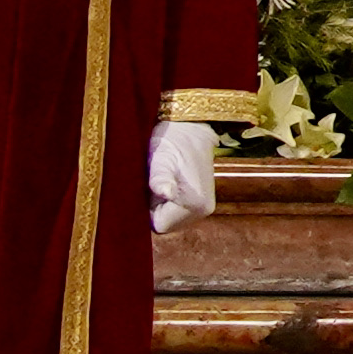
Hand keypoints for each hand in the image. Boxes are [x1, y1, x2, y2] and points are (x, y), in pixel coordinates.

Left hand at [144, 120, 219, 236]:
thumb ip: (160, 178)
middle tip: (154, 183)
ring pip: (171, 219)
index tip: (148, 188)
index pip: (160, 226)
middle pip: (167, 224)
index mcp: (196, 204)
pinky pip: (176, 212)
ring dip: (160, 206)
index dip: (147, 211)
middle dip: (154, 209)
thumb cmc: (171, 141)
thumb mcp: (160, 159)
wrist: (189, 127)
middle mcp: (204, 210)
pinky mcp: (202, 202)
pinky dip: (168, 203)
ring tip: (161, 182)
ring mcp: (205, 207)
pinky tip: (167, 183)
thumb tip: (165, 192)